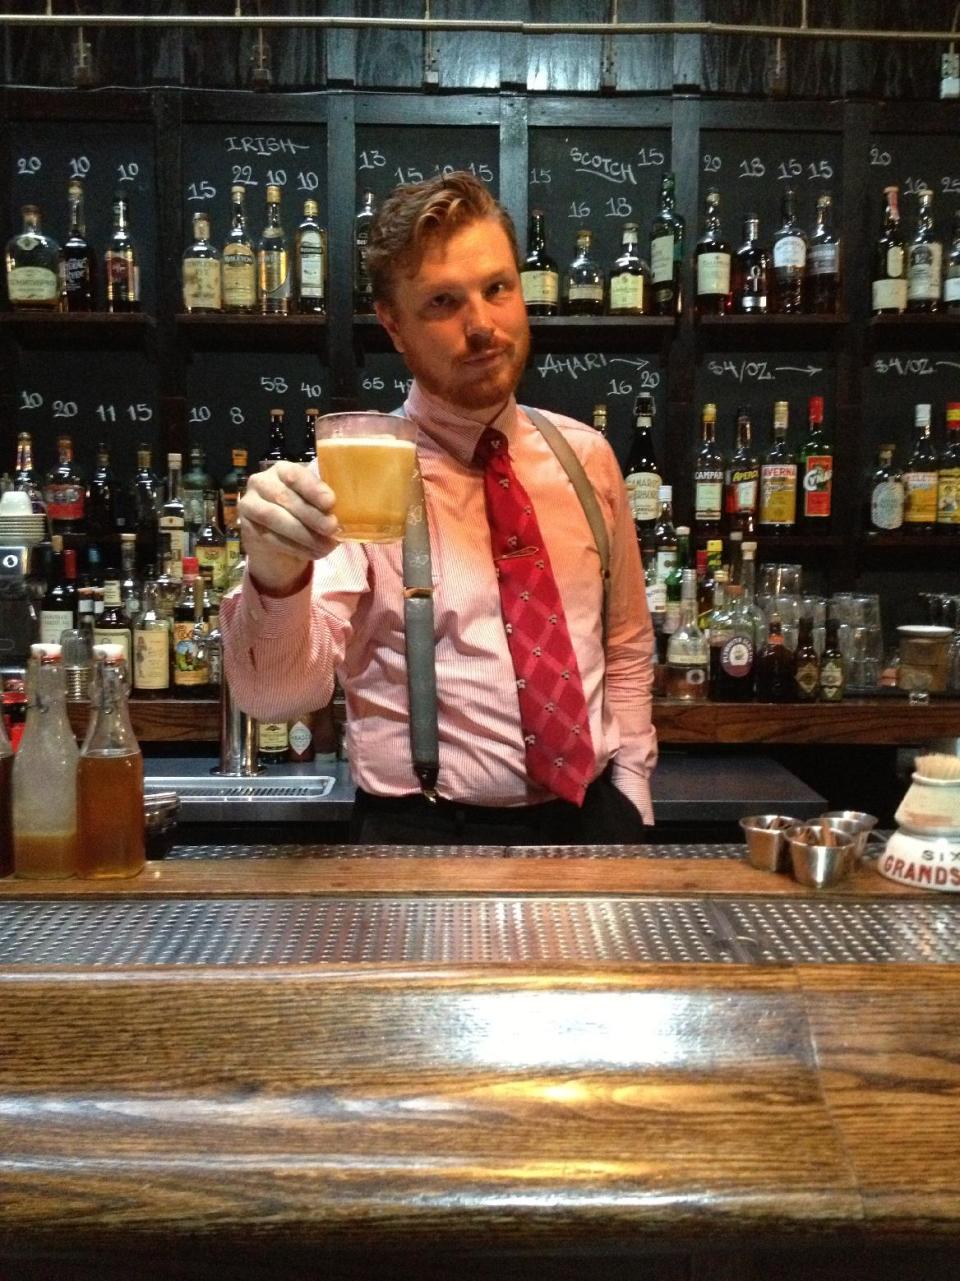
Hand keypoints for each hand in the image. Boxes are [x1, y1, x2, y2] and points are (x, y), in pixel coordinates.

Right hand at [238, 461, 339, 593]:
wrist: (278, 541)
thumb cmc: (302, 515)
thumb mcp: (314, 504)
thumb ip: (324, 503)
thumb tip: (347, 514)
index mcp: (282, 470)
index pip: (295, 475)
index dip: (313, 488)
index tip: (330, 502)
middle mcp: (261, 482)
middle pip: (285, 497)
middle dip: (311, 515)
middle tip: (331, 527)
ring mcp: (249, 504)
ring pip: (274, 517)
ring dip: (303, 533)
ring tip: (325, 545)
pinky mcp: (246, 526)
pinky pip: (270, 537)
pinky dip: (295, 547)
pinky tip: (312, 552)